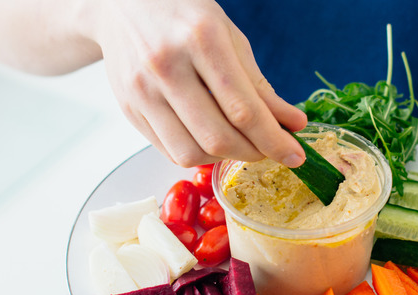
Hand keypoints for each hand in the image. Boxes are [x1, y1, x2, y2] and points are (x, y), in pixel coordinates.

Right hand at [88, 0, 306, 166]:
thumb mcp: (230, 38)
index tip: (295, 155)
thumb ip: (260, 85)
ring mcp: (142, 90)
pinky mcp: (129, 109)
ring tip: (239, 142)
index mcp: (201, 40)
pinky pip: (170, 150)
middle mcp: (167, 66)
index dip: (274, 140)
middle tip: (271, 151)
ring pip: (192, 152)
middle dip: (254, 153)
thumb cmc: (184, 17)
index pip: (244, 109)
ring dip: (225, 157)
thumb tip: (292, 125)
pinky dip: (199, 152)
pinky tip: (211, 137)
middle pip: (218, 137)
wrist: (123, 5)